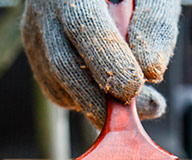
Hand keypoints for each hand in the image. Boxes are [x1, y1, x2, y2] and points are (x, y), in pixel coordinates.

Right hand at [22, 0, 180, 127]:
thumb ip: (155, 23)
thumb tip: (151, 71)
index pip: (83, 25)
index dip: (107, 59)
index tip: (133, 86)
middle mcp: (46, 8)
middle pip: (63, 64)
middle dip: (99, 99)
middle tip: (135, 117)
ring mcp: (36, 33)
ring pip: (58, 83)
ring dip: (98, 104)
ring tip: (140, 103)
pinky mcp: (37, 53)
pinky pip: (57, 90)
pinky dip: (86, 102)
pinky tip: (114, 97)